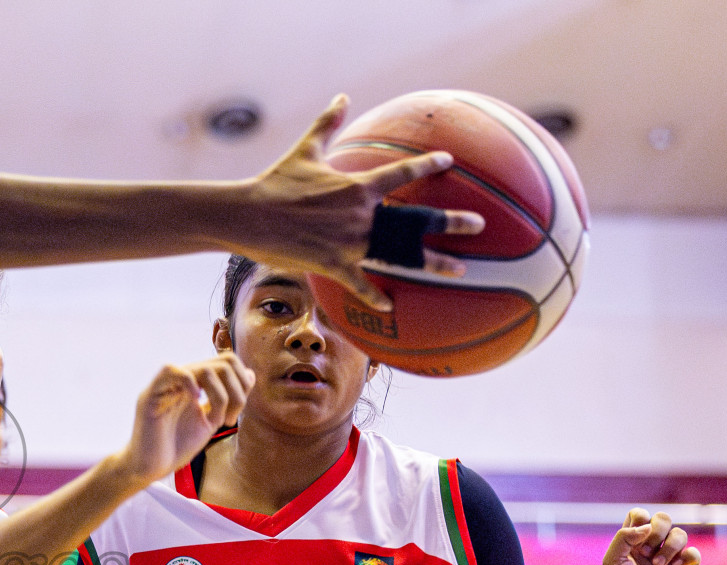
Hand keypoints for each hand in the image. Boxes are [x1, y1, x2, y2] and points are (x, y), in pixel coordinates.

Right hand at [116, 352, 252, 486]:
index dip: (242, 384)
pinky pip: (171, 371)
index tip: (235, 414)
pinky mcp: (150, 395)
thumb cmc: (176, 446)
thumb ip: (227, 398)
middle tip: (230, 420)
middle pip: (224, 362)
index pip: (228, 362)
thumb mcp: (210, 420)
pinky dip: (190, 383)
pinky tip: (195, 403)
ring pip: (205, 369)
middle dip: (237, 392)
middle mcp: (182, 379)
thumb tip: (250, 374)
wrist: (150, 467)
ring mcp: (166, 385)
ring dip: (221, 397)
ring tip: (217, 422)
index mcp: (196, 383)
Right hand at [239, 94, 484, 310]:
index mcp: (358, 186)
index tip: (448, 162)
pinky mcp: (332, 265)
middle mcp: (361, 215)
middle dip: (450, 222)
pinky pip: (359, 283)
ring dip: (430, 263)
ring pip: (399, 254)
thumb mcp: (304, 150)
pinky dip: (374, 296)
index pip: (401, 172)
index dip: (427, 166)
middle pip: (415, 219)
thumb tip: (342, 96)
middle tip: (477, 226)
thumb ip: (327, 124)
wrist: (249, 214)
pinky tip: (391, 306)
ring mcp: (350, 242)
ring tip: (457, 270)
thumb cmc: (275, 182)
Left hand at [603, 509, 699, 564]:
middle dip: (657, 530)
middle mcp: (650, 547)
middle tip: (646, 552)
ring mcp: (668, 558)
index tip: (635, 538)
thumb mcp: (613, 562)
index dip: (641, 518)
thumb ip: (623, 537)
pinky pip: (694, 553)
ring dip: (670, 546)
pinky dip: (688, 556)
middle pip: (663, 518)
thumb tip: (646, 525)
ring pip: (680, 534)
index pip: (640, 515)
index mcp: (630, 542)